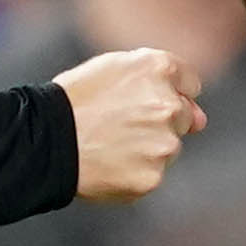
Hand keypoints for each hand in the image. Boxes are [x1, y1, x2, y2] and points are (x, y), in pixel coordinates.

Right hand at [56, 45, 205, 199]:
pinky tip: (109, 163)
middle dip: (158, 120)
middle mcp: (169, 105)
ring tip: (109, 144)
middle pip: (182, 116)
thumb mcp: (113, 68)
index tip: (140, 100)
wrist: (45, 140)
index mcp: (159, 69)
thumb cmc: (74, 100)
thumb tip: (201, 120)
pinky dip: (135, 172)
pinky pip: (152, 174)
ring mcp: (163, 145)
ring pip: (168, 147)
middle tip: (118, 124)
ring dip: (147, 147)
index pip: (190, 84)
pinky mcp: (153, 177)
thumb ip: (162, 81)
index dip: (164, 91)